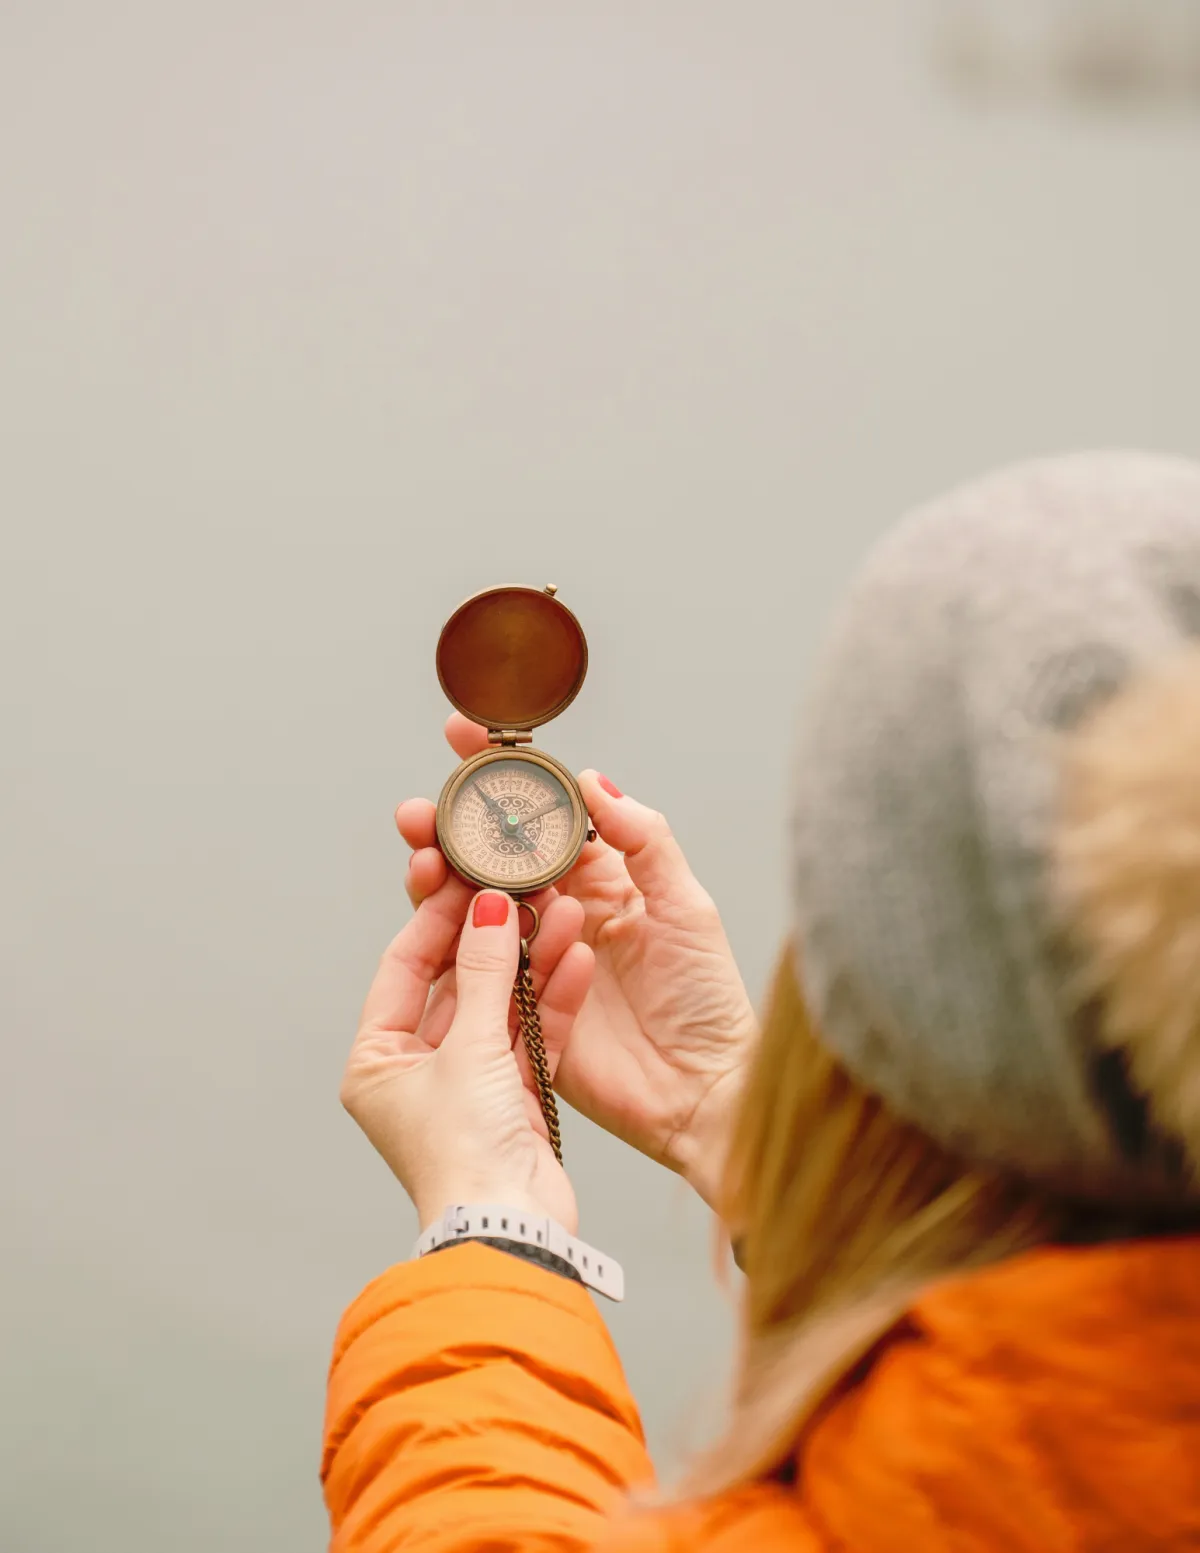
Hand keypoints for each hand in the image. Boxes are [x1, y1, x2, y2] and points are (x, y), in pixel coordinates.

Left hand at [341, 877, 592, 1231]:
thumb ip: (485, 971)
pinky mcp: (512, 1099)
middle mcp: (417, 1071)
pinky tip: (577, 957)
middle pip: (457, 983)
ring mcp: (467, 1085)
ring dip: (531, 961)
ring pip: (500, 1004)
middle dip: (493, 936)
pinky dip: (552, 999)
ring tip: (562, 911)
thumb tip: (488, 903)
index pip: (404, 968)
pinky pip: (531, 1034)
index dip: (436, 918)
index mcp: (377, 1060)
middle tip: (520, 886)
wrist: (511, 1230)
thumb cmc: (464, 1153)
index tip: (466, 874)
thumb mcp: (470, 1047)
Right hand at [397, 717, 758, 1210]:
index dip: (503, 776)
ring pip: (472, 906)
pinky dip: (452, 936)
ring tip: (422, 854)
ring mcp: (533, 959)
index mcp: (600, 879)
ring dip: (439, 875)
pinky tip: (441, 910)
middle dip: (449, 826)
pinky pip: (475, 967)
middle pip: (491, 858)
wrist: (704, 1092)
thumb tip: (592, 779)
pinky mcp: (516, 1008)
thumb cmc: (706, 998)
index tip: (465, 737)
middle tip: (419, 811)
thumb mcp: (685, 904)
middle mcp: (560, 913)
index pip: (542, 815)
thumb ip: (641, 839)